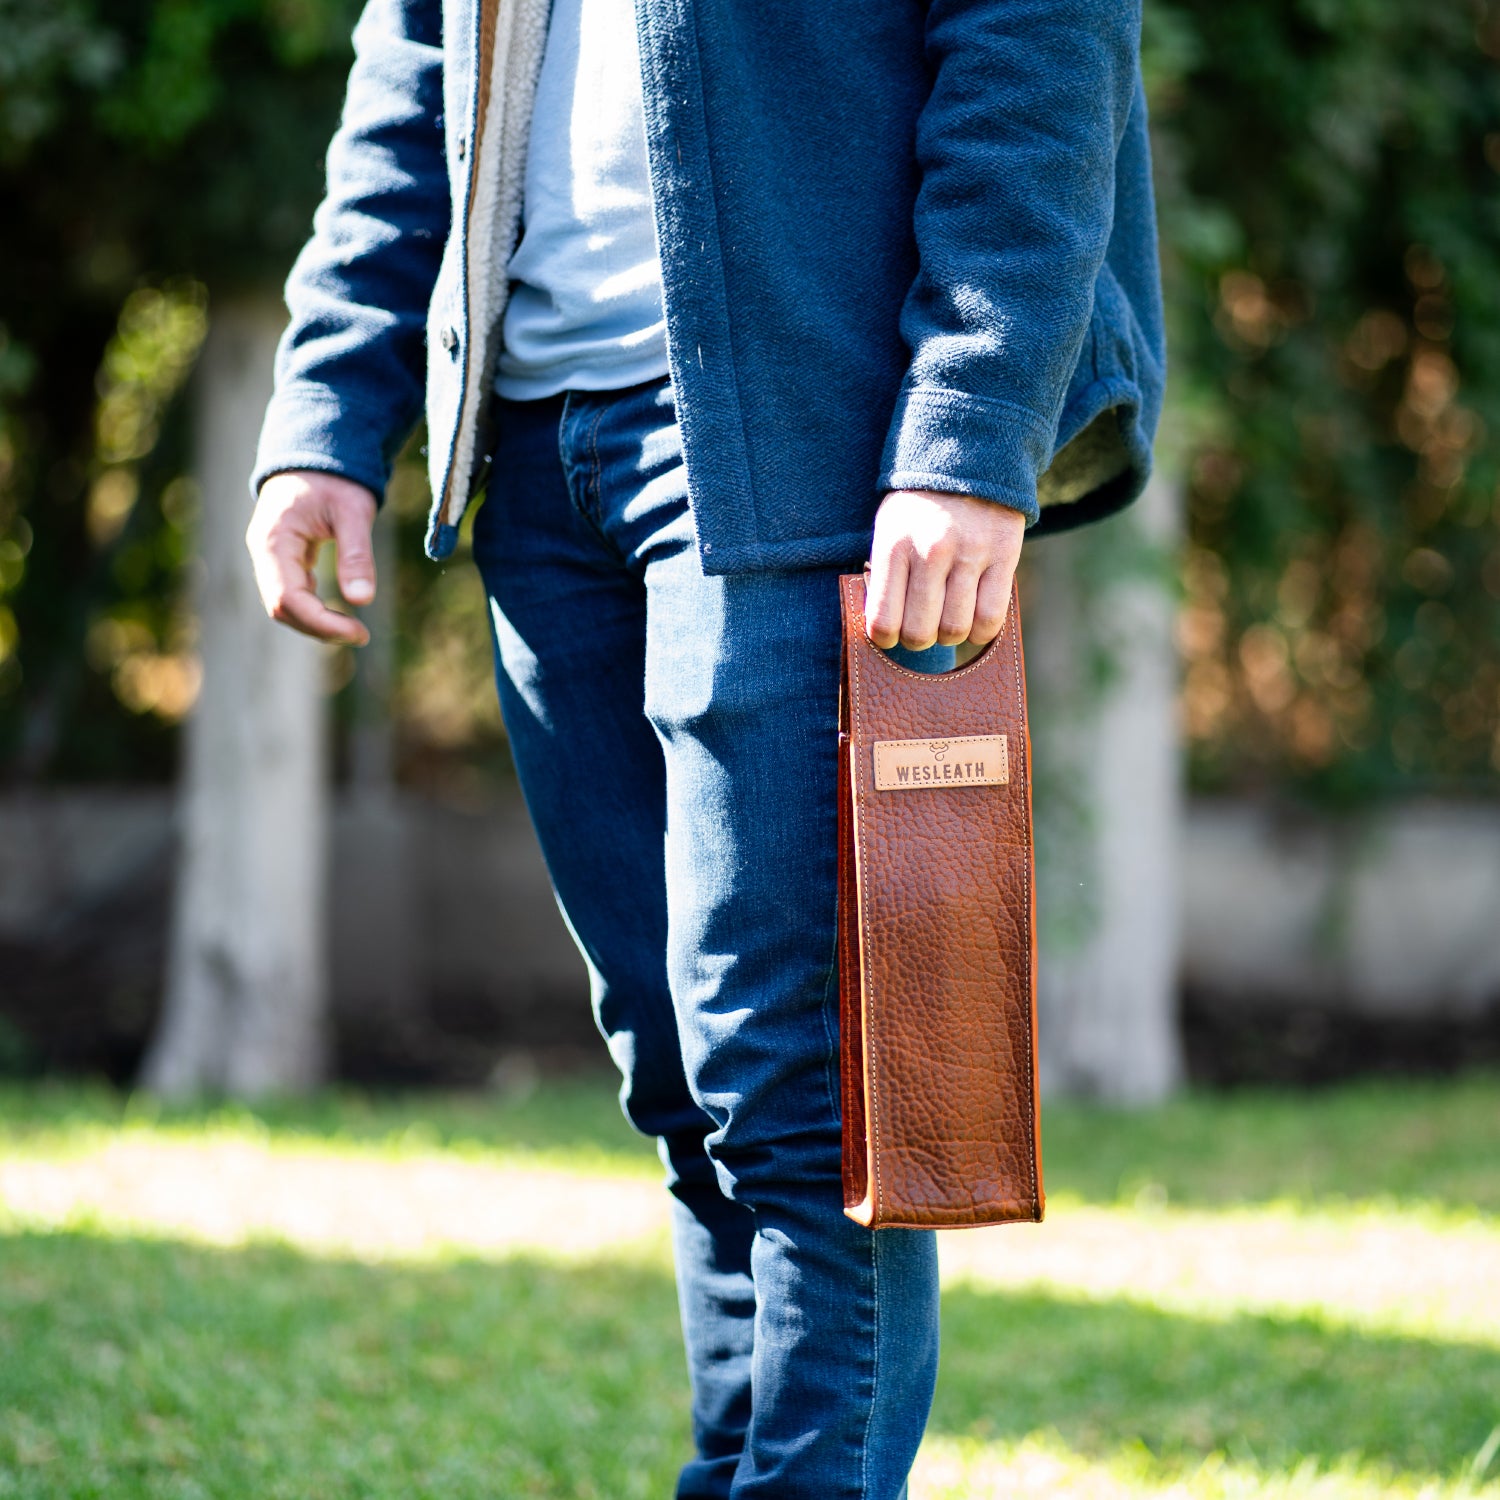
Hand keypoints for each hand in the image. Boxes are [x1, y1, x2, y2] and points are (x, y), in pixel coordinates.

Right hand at [246, 470, 378, 646]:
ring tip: (355, 631)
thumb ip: (356, 554)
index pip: (287, 599)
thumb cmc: (335, 478)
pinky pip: (293, 595)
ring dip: (317, 623)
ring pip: (286, 606)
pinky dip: (316, 610)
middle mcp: (264, 553)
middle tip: (362, 635)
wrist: (317, 455)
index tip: (359, 633)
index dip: (321, 623)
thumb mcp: (353, 511)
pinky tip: (342, 615)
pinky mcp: (283, 562)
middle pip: (282, 609)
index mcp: (273, 541)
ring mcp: (271, 559)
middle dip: (320, 628)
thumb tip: (363, 601)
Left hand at [866, 489, 1025, 650]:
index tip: (890, 634)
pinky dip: (980, 631)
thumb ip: (883, 576)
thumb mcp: (888, 530)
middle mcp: (931, 551)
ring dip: (949, 636)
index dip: (885, 640)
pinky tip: (973, 620)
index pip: (883, 621)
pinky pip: (991, 618)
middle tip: (921, 627)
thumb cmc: (919, 507)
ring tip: (947, 620)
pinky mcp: (1004, 556)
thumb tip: (882, 630)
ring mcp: (970, 554)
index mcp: (894, 546)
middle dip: (918, 640)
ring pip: (956, 629)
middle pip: (921, 633)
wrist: (968, 459)